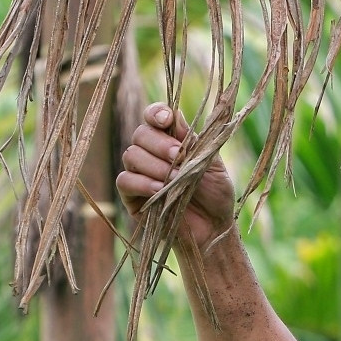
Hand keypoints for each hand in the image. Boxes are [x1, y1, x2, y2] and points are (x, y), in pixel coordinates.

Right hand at [117, 102, 236, 250]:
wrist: (213, 228)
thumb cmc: (215, 195)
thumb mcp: (211, 163)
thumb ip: (193, 140)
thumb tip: (175, 114)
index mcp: (171, 140)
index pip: (154, 117)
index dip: (155, 113)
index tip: (166, 120)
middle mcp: (151, 153)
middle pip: (140, 134)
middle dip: (159, 143)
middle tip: (179, 156)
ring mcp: (139, 173)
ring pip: (131, 155)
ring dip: (154, 165)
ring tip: (174, 178)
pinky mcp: (131, 196)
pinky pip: (125, 180)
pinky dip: (142, 182)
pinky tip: (160, 190)